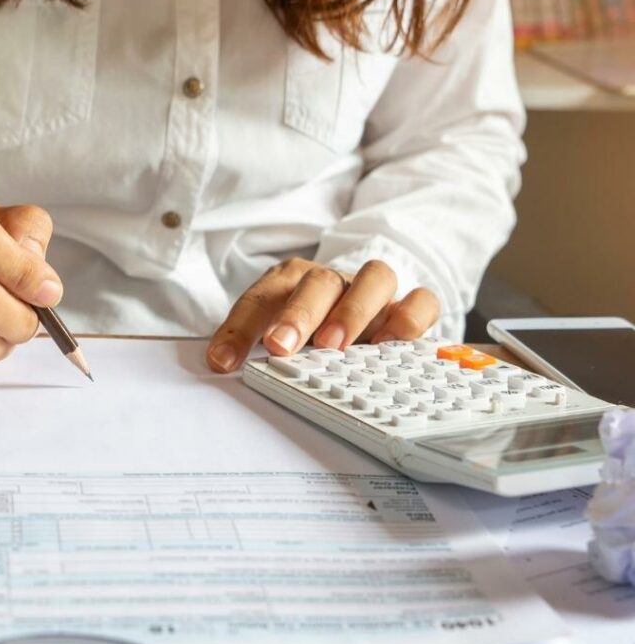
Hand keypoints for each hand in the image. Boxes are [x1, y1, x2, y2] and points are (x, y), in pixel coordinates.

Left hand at [206, 258, 438, 371]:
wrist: (360, 306)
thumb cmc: (310, 326)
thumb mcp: (274, 333)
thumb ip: (250, 345)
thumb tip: (222, 365)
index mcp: (290, 282)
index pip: (260, 298)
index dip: (238, 329)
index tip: (223, 361)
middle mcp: (333, 281)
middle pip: (318, 281)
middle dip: (298, 314)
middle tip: (281, 346)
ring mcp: (373, 291)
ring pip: (374, 277)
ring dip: (353, 310)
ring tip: (335, 345)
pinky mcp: (409, 305)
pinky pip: (422, 300)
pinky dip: (408, 318)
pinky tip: (389, 345)